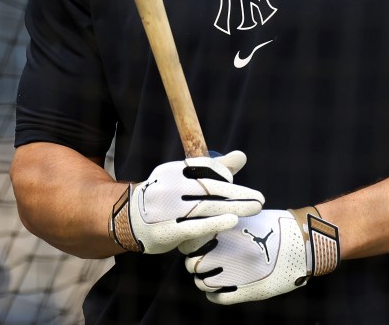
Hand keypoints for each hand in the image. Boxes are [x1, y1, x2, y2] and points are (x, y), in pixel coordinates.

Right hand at [110, 150, 263, 253]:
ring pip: (206, 207)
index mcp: (172, 171)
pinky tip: (233, 221)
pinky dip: (215, 223)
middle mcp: (167, 188)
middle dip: (238, 194)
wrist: (128, 221)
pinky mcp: (165, 231)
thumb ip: (215, 169)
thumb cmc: (167, 197)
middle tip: (261, 199)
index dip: (224, 175)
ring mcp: (164, 210)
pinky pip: (194, 226)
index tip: (238, 185)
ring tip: (255, 208)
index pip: (205, 169)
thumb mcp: (187, 180)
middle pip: (209, 189)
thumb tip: (242, 156)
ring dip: (234, 207)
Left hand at [180, 207, 339, 303]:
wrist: (304, 241)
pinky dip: (214, 294)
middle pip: (193, 264)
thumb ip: (229, 224)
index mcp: (226, 233)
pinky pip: (218, 298)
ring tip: (210, 276)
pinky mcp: (247, 291)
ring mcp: (237, 274)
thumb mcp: (250, 217)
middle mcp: (227, 254)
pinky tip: (218, 289)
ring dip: (204, 281)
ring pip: (203, 283)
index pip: (192, 243)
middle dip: (195, 264)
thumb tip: (208, 225)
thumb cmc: (277, 227)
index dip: (191, 245)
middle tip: (201, 262)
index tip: (196, 245)